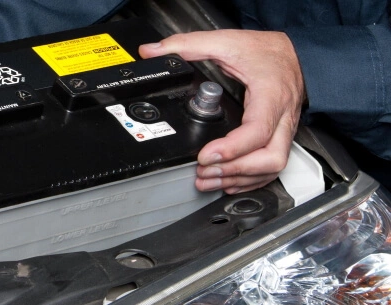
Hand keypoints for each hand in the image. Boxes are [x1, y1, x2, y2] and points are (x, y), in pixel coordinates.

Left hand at [139, 30, 304, 193]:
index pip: (258, 130)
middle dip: (235, 171)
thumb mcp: (226, 41)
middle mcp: (282, 118)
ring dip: (239, 179)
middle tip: (204, 171)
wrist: (295, 53)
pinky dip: (249, 179)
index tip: (205, 155)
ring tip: (208, 179)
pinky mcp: (281, 138)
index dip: (232, 148)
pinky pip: (271, 167)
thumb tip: (152, 51)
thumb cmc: (266, 51)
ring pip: (272, 167)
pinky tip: (227, 181)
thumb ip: (188, 44)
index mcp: (270, 95)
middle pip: (270, 158)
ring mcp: (284, 130)